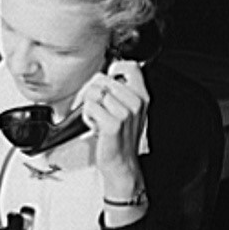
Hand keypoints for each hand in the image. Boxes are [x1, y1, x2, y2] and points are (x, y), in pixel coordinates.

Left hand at [78, 59, 148, 195]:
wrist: (121, 162)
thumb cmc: (120, 137)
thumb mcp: (127, 109)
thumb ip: (119, 90)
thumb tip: (103, 75)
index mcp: (141, 95)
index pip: (129, 66)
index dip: (113, 70)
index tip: (107, 80)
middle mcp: (136, 102)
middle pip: (102, 79)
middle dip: (90, 92)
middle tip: (93, 108)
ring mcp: (126, 113)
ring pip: (93, 93)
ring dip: (88, 107)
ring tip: (97, 119)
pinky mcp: (113, 124)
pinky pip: (89, 107)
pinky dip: (87, 117)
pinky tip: (95, 126)